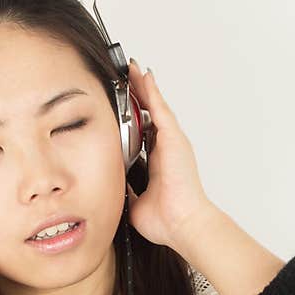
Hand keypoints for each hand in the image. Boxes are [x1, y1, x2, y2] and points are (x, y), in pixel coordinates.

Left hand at [124, 60, 219, 250]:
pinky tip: (144, 77)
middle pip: (150, 114)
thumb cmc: (167, 220)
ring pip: (156, 106)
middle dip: (138, 95)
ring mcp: (172, 142)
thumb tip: (112, 187)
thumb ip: (125, 190)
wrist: (182, 224)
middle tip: (126, 77)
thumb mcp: (135, 202)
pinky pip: (161, 110)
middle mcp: (167, 149)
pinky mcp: (174, 140)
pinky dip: (152, 93)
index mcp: (159, 162)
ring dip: (144, 88)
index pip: (145, 131)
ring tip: (133, 70)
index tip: (123, 104)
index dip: (134, 116)